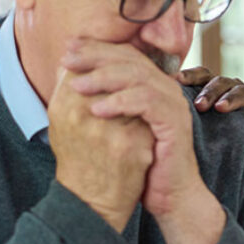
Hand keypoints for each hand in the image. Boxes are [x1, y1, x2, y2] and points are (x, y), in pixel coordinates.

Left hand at [64, 40, 224, 243]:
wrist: (169, 194)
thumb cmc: (141, 163)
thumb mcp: (117, 127)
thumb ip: (104, 101)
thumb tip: (71, 78)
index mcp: (153, 86)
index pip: (125, 55)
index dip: (96, 49)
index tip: (68, 50)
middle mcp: (166, 90)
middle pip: (132, 59)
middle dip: (97, 56)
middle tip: (68, 60)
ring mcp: (173, 105)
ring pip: (139, 76)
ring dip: (105, 77)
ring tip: (77, 86)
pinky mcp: (175, 122)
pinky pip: (148, 101)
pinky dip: (121, 102)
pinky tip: (97, 109)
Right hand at [179, 66, 243, 158]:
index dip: (234, 99)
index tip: (221, 109)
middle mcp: (237, 89)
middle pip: (225, 82)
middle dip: (212, 92)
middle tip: (200, 105)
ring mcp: (219, 87)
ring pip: (207, 75)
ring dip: (193, 79)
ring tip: (176, 83)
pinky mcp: (203, 90)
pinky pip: (193, 79)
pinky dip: (182, 79)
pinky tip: (165, 82)